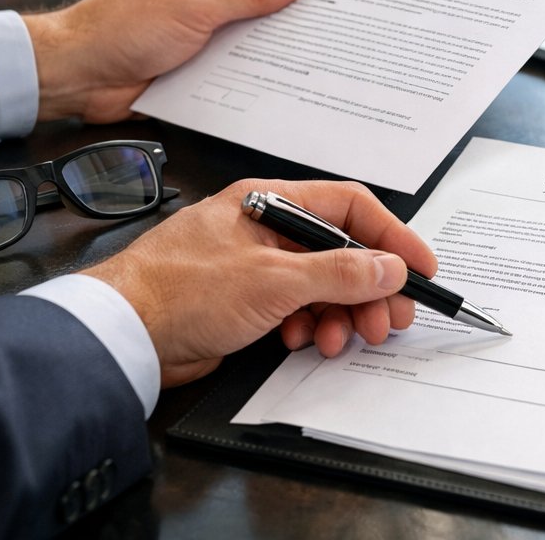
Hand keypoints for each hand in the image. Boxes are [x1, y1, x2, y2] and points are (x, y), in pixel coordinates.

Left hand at [23, 0, 310, 123]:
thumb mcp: (193, 4)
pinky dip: (252, 68)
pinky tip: (281, 75)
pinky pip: (232, 60)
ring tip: (315, 47)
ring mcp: (194, 24)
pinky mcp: (193, 58)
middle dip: (287, 7)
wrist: (76, 77)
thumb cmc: (117, 28)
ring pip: (247, 30)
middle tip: (330, 15)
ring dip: (271, 42)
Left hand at [82, 179, 437, 387]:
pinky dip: (310, 327)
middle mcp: (267, 230)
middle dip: (370, 288)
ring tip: (343, 338)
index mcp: (271, 202)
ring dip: (341, 314)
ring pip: (322, 286)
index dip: (391, 236)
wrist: (124, 332)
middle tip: (388, 320)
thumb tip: (388, 267)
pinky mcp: (246, 303)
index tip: (420, 268)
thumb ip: (338, 273)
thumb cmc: (178, 288)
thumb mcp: (272, 280)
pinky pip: (297, 310)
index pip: (350, 207)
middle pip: (341, 252)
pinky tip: (303, 341)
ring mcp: (256, 267)